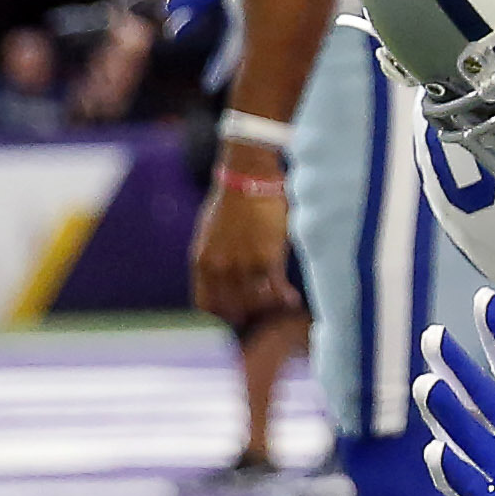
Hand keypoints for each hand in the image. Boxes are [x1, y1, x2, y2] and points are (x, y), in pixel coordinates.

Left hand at [190, 172, 299, 322]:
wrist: (249, 178)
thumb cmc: (231, 202)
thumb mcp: (208, 235)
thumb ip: (213, 260)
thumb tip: (222, 281)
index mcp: (202, 262)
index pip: (206, 306)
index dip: (221, 317)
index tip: (235, 317)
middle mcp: (220, 268)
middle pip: (233, 309)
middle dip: (248, 316)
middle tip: (262, 316)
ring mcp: (244, 265)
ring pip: (257, 303)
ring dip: (270, 308)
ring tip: (280, 306)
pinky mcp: (268, 258)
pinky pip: (276, 290)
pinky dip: (285, 298)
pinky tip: (292, 298)